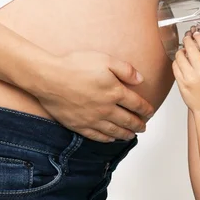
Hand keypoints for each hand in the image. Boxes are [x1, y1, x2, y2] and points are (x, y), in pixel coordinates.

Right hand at [32, 51, 153, 142]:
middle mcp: (107, 109)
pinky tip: (111, 139)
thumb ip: (126, 70)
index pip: (137, 104)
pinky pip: (97, 136)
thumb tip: (141, 80)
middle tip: (143, 127)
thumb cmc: (75, 65)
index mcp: (115, 92)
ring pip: (114, 131)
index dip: (146, 109)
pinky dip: (107, 139)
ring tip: (132, 135)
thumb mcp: (106, 60)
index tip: (150, 112)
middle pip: (128, 120)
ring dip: (126, 134)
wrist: (49, 77)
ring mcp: (92, 119)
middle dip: (138, 124)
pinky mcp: (78, 125)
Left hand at [172, 31, 199, 114]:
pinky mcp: (181, 83)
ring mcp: (189, 78)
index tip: (196, 34)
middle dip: (188, 40)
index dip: (199, 37)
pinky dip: (176, 62)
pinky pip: (175, 67)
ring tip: (183, 51)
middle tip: (187, 38)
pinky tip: (180, 62)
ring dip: (181, 51)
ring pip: (180, 56)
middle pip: (191, 48)